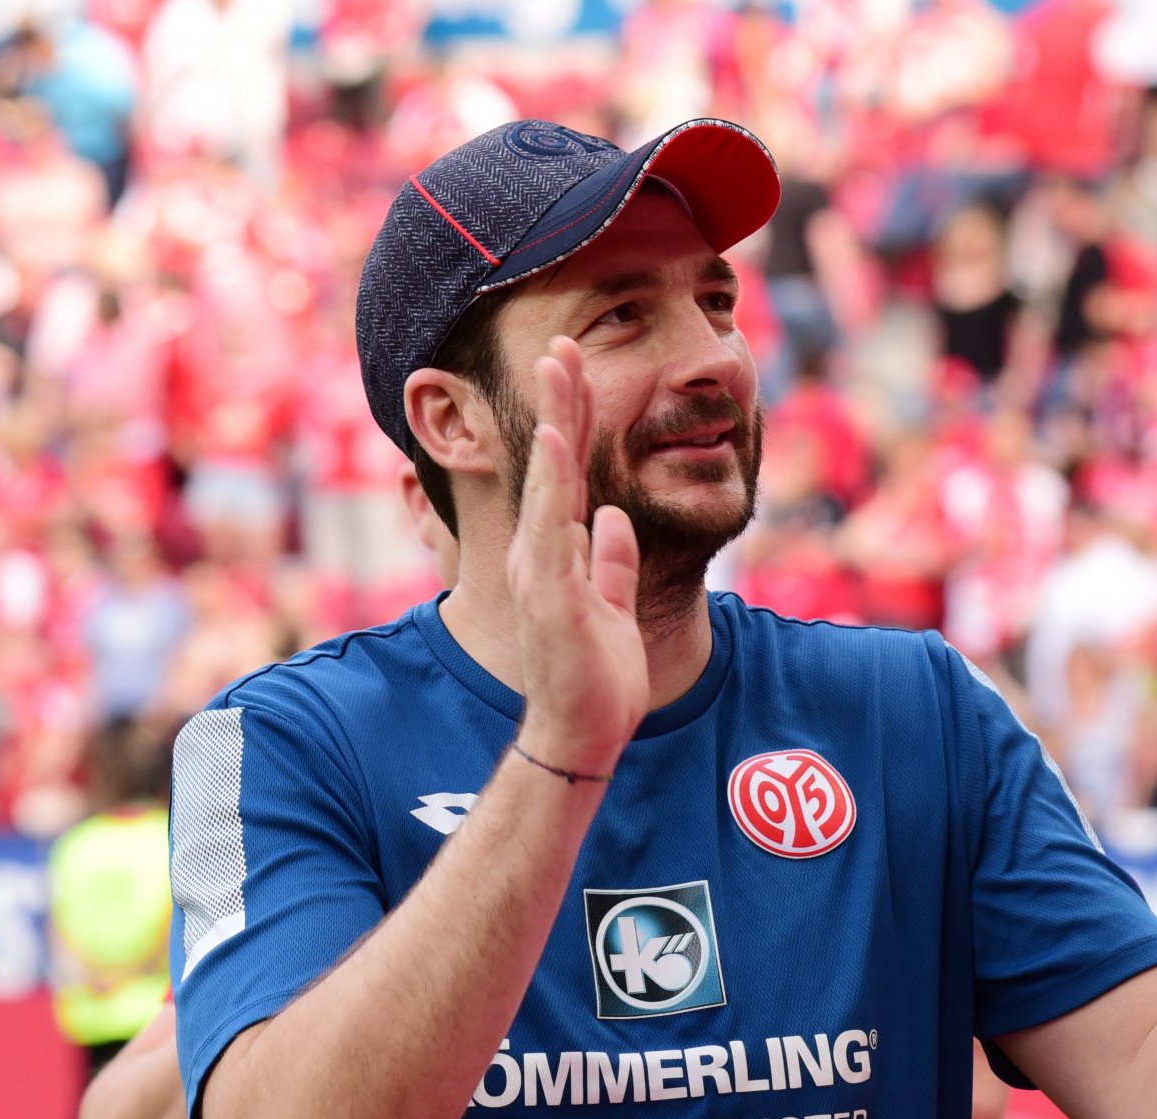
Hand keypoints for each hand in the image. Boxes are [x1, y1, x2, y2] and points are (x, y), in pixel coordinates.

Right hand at [506, 337, 646, 777]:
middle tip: (563, 343)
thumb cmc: (596, 680)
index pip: (568, 475)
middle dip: (560, 402)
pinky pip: (551, 528)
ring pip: (548, 483)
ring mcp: (541, 571)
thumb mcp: (613, 609)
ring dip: (555, 422)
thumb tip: (615, 521)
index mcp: (557, 555)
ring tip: (557, 366)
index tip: (577, 369)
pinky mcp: (550, 594)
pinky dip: (553, 483)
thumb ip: (611, 565)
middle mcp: (541, 554)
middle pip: (553, 464)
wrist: (581, 736)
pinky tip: (559, 441)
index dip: (573, 421)